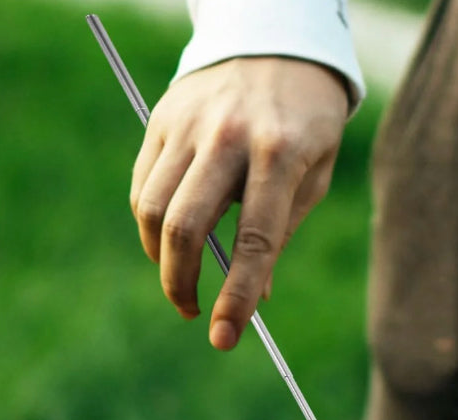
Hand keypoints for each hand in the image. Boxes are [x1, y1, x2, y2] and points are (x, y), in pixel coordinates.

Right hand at [130, 57, 349, 349]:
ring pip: (153, 210)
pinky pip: (143, 187)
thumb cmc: (305, 122)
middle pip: (185, 228)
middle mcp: (229, 138)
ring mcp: (188, 126)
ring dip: (160, 259)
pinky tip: (169, 239)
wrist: (275, 41)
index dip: (236, 297)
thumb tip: (254, 297)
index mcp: (280, 155)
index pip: (254, 242)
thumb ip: (281, 234)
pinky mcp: (161, 120)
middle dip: (180, 284)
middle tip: (191, 311)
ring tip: (181, 279)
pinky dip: (150, 226)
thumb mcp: (314, 175)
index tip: (224, 339)